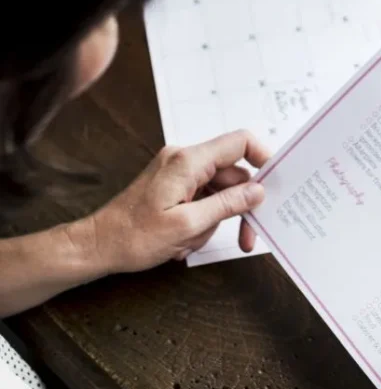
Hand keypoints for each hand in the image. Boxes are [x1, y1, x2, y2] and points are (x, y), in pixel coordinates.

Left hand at [88, 130, 270, 271]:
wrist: (97, 246)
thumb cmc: (133, 237)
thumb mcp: (186, 226)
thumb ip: (226, 204)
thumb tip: (258, 191)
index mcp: (188, 161)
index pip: (239, 143)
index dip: (263, 157)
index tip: (275, 182)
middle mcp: (184, 159)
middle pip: (232, 174)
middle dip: (240, 206)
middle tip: (247, 237)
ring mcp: (178, 171)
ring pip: (219, 190)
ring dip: (216, 218)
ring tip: (191, 242)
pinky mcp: (174, 184)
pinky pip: (203, 196)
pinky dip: (203, 219)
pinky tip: (186, 239)